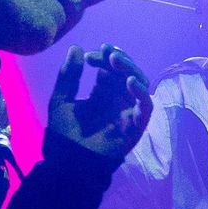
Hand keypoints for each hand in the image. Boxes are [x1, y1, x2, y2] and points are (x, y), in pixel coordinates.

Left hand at [45, 44, 151, 164]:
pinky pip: (145, 106)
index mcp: (102, 93)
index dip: (103, 59)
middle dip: (118, 59)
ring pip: (139, 83)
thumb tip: (76, 47)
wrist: (69, 160)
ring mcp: (127, 111)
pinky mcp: (135, 125)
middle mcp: (117, 99)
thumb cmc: (65, 133)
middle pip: (126, 72)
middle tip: (106, 53)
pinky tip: (129, 81)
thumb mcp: (62, 100)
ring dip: (130, 69)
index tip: (89, 56)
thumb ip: (68, 76)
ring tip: (115, 61)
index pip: (109, 70)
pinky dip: (141, 92)